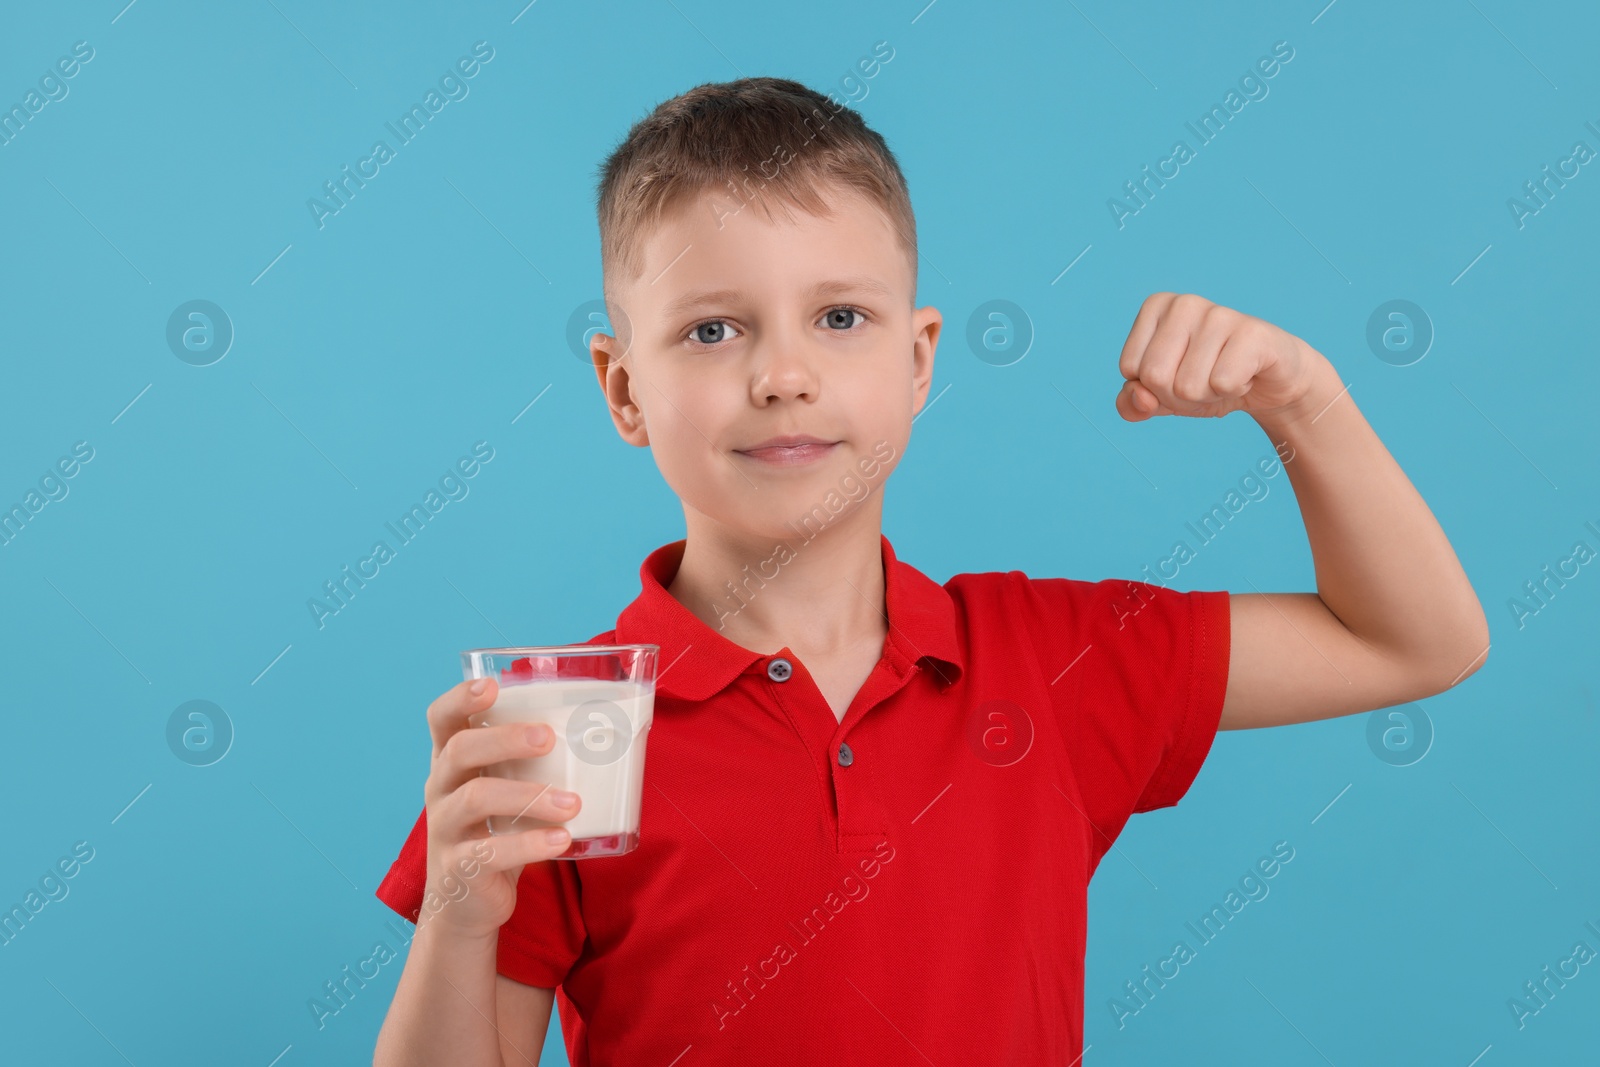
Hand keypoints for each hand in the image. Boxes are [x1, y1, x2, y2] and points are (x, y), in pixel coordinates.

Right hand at [419, 676, 582, 940]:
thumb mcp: (503, 792)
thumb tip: (602, 727)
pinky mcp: (459, 868)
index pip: (441, 719)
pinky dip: (530, 845)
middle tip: (548, 738)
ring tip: (572, 803)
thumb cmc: (496, 831)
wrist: (466, 904)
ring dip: (529, 796)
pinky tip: (562, 840)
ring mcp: (444, 828)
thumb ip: (530, 764)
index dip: (459, 698)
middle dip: (504, 739)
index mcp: (450, 762)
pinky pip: (490, 852)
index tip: (491, 685)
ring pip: (476, 799)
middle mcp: (439, 789)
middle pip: (459, 750)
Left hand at [1114, 292, 1324, 422]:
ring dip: (1208, 395)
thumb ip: (1132, 403)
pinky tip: (1246, 374)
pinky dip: (1234, 391)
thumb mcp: (1162, 397)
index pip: (1130, 369)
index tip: (1181, 373)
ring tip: (1226, 376)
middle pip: (1155, 377)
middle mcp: (1184, 303)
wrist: (1270, 382)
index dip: (1154, 388)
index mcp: (1156, 307)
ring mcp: (1219, 314)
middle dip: (1178, 396)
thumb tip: (1139, 397)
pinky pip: (1221, 384)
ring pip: (1188, 386)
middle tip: (1205, 379)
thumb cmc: (1208, 381)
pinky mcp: (1252, 333)